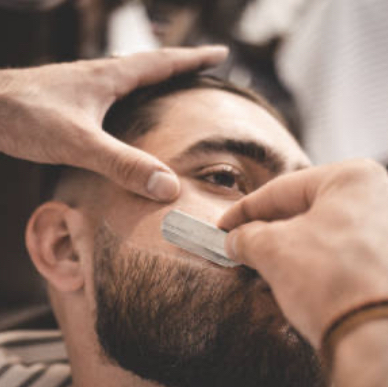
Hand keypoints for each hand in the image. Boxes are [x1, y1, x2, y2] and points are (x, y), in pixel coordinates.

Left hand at [0, 46, 227, 200]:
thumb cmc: (21, 116)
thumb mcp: (78, 142)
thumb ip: (123, 163)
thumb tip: (168, 186)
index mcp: (107, 78)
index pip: (161, 63)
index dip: (193, 59)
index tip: (220, 52)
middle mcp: (97, 77)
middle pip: (148, 66)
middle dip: (178, 66)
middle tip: (204, 69)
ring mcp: (81, 89)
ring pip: (128, 80)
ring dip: (154, 80)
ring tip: (172, 88)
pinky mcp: (67, 103)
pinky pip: (110, 96)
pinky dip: (130, 98)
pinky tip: (124, 114)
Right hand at [219, 159, 387, 346]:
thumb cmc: (336, 283)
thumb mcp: (274, 251)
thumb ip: (249, 238)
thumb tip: (238, 240)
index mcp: (357, 179)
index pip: (285, 189)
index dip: (246, 210)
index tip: (225, 227)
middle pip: (315, 213)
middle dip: (277, 235)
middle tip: (248, 252)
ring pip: (339, 240)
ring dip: (303, 256)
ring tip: (275, 277)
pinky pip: (360, 264)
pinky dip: (331, 273)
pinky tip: (312, 292)